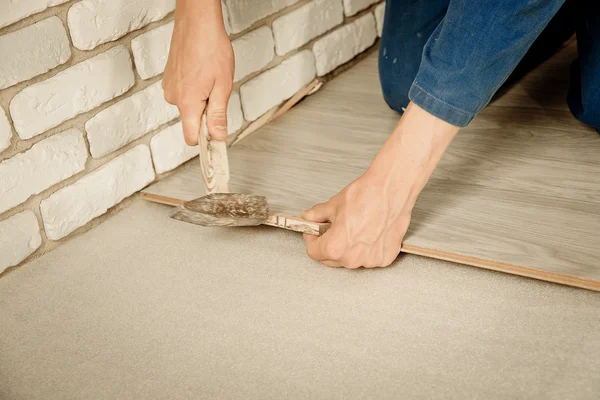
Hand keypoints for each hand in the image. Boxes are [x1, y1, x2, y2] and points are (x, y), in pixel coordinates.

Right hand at [163, 0, 233, 143]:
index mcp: (187, 103)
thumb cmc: (211, 48)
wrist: (197, 22)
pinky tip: (201, 72)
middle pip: (191, 121)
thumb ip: (218, 115)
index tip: (217, 139)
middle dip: (206, 114)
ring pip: (188, 106)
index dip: (206, 140)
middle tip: (218, 92)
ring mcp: (169, 87)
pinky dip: (194, 88)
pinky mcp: (169, 78)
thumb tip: (217, 137)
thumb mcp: (222, 86)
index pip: (191, 138)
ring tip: (210, 78)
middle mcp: (174, 98)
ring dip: (201, 99)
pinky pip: (184, 93)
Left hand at [303, 103, 459, 267]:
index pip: (314, 252)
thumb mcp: (334, 205)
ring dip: (348, 249)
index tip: (315, 233)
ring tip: (354, 229)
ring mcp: (370, 260)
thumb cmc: (366, 196)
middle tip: (332, 230)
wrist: (392, 190)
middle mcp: (352, 259)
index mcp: (335, 247)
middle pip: (331, 259)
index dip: (312, 240)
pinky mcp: (385, 257)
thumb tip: (309, 217)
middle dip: (328, 246)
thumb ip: (318, 215)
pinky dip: (367, 249)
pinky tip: (369, 233)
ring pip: (351, 259)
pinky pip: (370, 258)